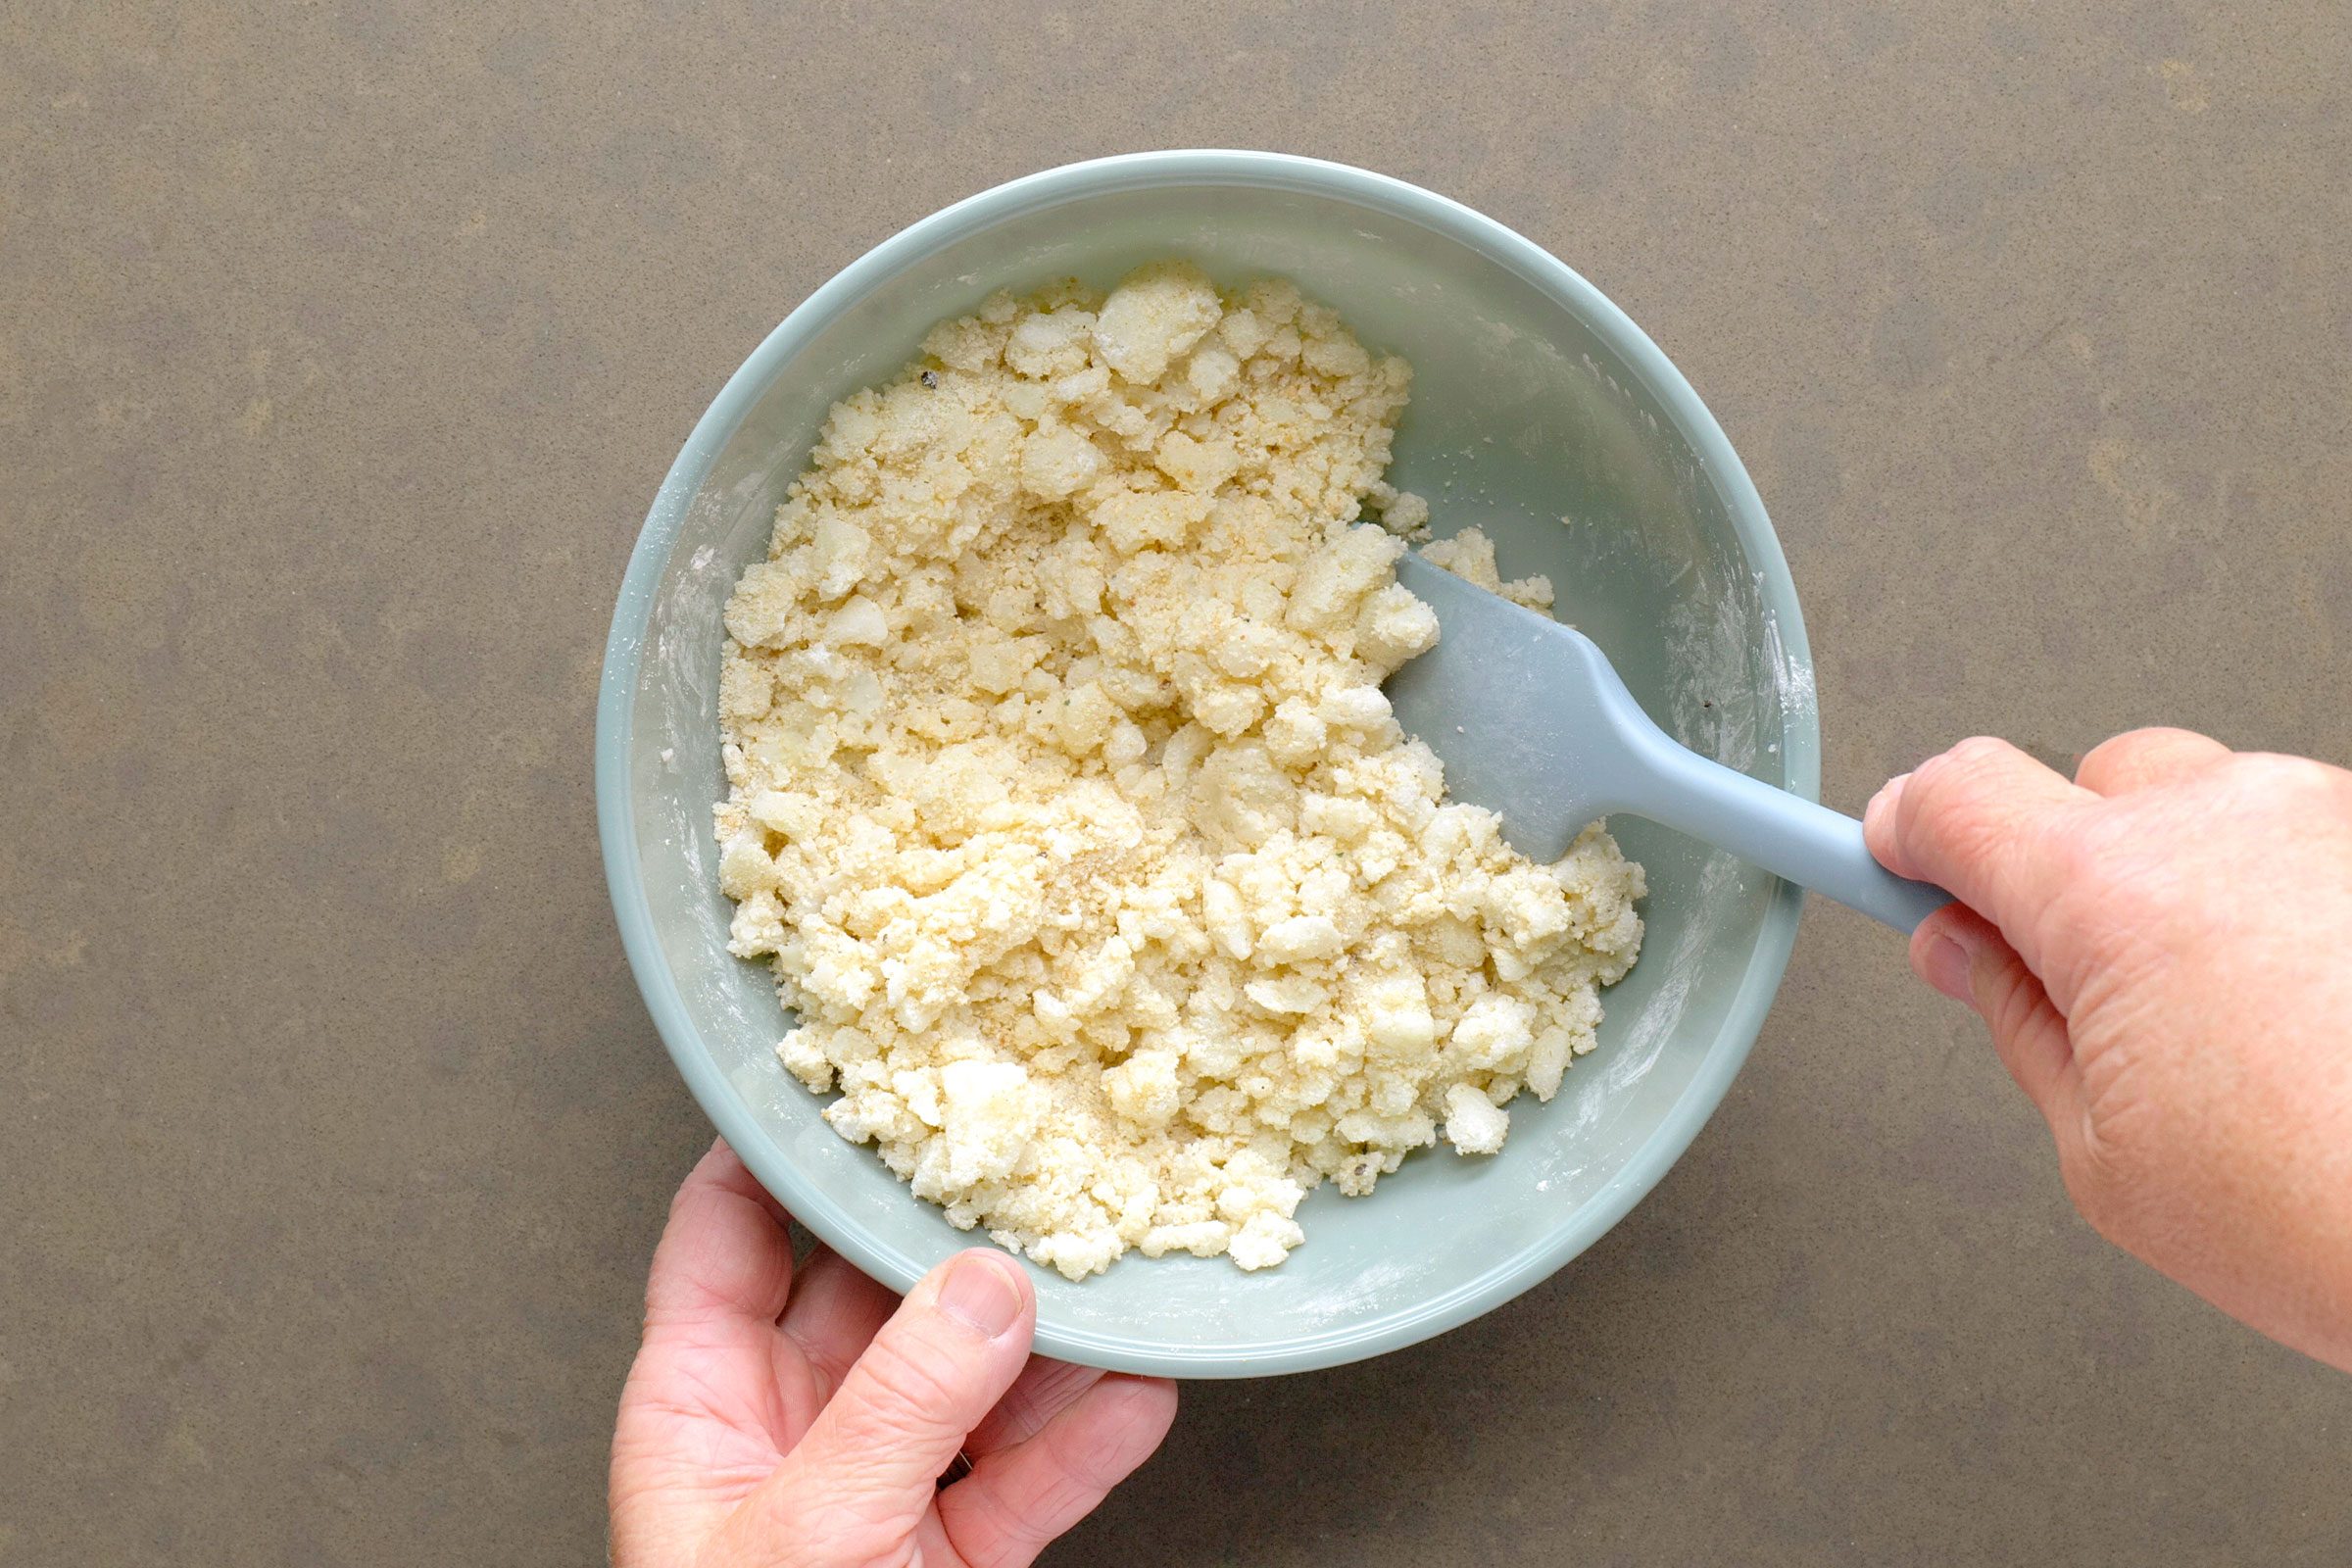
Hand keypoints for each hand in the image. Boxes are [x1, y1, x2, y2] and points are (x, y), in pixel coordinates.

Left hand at [610, 1141, 1178, 1566]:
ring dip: (1047, 1329)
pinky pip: (1028, 1473)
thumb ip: (897, 1409)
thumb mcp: (806, 1541)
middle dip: (952, 1223)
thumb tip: (984, 1287)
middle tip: (1027, 1140)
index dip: (785, 1141)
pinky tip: (1140, 1383)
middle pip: (873, 1286)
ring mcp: (876, 1490)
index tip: (860, 1060)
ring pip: (971, 1372)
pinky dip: (1089, 1434)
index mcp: (697, 1404)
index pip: (728, 1230)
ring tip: (1112, 1256)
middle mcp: (788, 1427)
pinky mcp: (950, 1555)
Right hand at [1866, 730, 2351, 1370]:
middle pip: (2083, 784)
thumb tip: (1967, 953)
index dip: (1906, 831)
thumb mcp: (2105, 1155)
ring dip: (2182, 882)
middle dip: (2057, 866)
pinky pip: (2302, 840)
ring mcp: (2330, 820)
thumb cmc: (2340, 1216)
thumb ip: (2016, 1022)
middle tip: (2068, 978)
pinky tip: (2309, 1013)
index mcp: (2112, 891)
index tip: (1889, 858)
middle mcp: (2227, 819)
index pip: (1954, 793)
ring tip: (2227, 1027)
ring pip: (2205, 806)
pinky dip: (2280, 900)